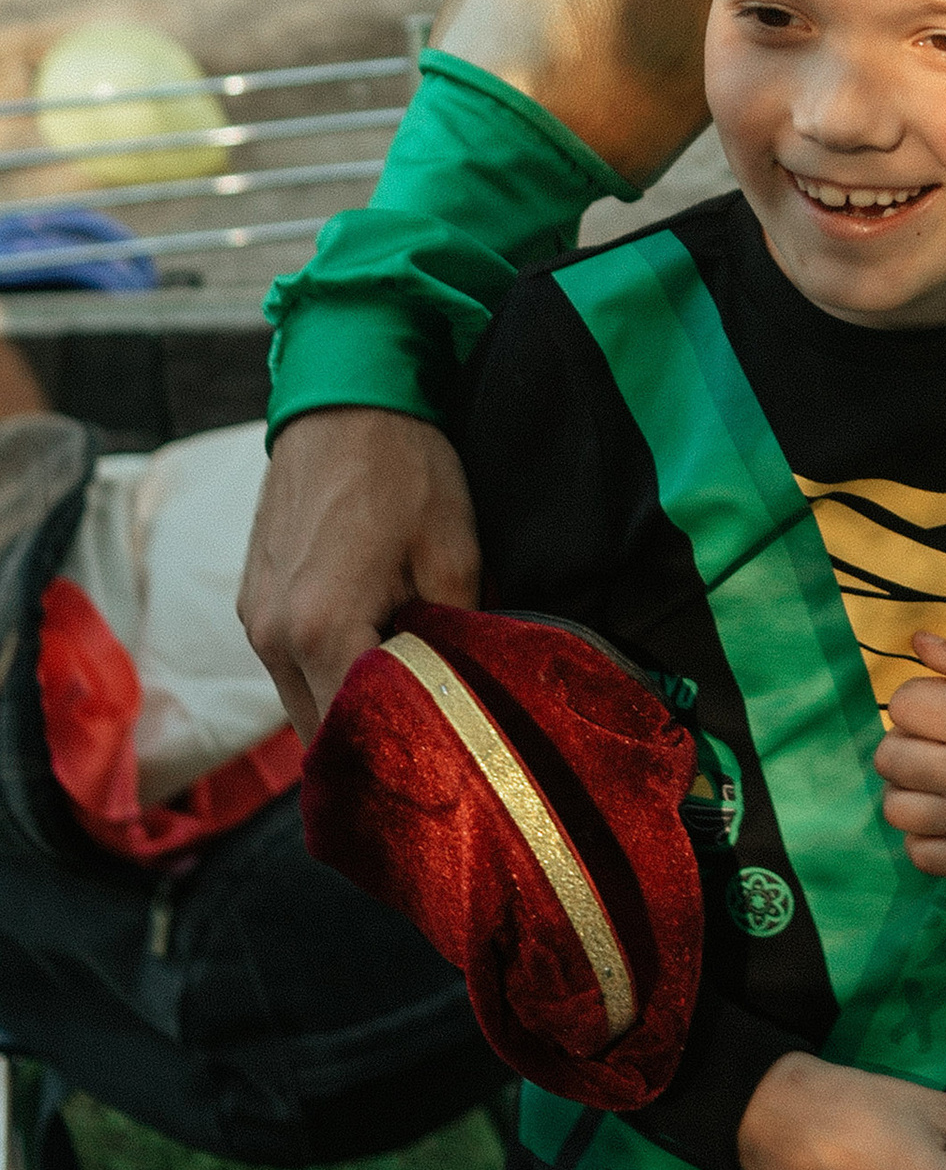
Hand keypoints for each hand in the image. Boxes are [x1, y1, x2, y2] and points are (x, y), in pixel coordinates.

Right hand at [239, 407, 481, 741]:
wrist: (344, 396)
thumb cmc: (404, 469)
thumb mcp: (454, 552)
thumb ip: (455, 637)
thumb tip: (467, 695)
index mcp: (321, 629)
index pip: (353, 738)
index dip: (397, 763)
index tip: (442, 773)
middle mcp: (273, 636)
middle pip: (319, 733)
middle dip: (369, 749)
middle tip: (431, 752)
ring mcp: (255, 619)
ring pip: (299, 703)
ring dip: (345, 711)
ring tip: (407, 704)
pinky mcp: (252, 600)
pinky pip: (287, 665)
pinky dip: (324, 676)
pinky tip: (373, 658)